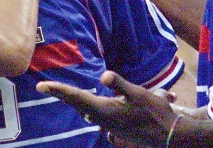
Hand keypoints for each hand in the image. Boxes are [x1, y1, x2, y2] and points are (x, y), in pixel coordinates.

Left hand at [36, 71, 176, 146]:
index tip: (42, 86)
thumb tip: (104, 76)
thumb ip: (120, 84)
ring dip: (72, 100)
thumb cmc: (155, 113)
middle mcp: (102, 119)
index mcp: (105, 110)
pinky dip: (85, 106)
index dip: (58, 90)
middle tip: (43, 87)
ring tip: (58, 92)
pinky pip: (94, 114)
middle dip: (60, 94)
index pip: (76, 97)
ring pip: (84, 110)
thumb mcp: (139, 94)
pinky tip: (85, 106)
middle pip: (76, 103)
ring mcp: (108, 124)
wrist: (170, 136)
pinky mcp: (115, 126)